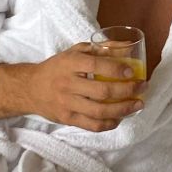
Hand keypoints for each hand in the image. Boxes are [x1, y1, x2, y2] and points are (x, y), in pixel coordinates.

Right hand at [5, 44, 146, 131]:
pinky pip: (92, 125)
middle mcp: (67, 84)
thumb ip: (98, 49)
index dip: (116, 69)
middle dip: (127, 91)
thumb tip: (126, 46)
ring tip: (137, 104)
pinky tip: (119, 118)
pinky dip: (108, 123)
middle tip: (142, 87)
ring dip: (123, 109)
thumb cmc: (56, 68)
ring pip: (99, 111)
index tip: (132, 71)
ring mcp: (67, 104)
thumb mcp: (73, 52)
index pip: (95, 66)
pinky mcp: (67, 119)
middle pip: (102, 91)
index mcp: (69, 64)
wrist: (29, 89)